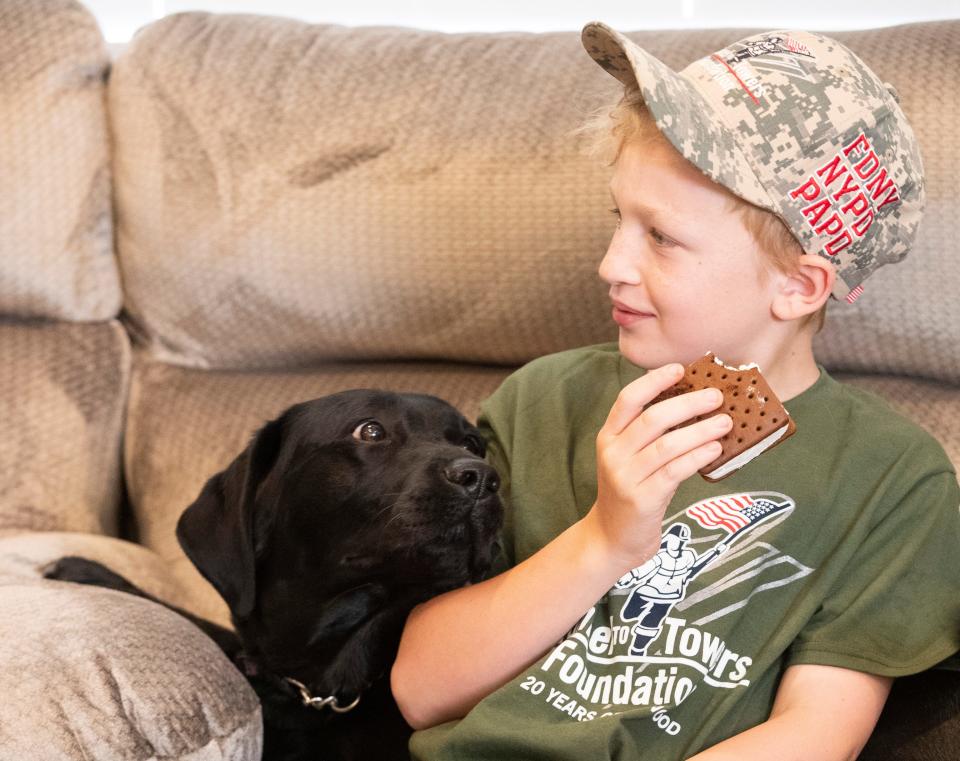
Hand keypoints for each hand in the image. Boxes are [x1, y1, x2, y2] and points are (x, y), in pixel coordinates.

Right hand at [584, 363, 731, 571]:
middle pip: (652, 419)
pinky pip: (675, 471)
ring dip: (700, 430)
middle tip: (717, 396)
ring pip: (667, 444)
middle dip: (688, 403)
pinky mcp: (642, 499)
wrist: (611, 538)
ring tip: (726, 422)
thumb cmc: (629, 492)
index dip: (654, 381)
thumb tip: (694, 405)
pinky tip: (714, 449)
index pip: (628, 399)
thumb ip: (650, 434)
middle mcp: (613, 453)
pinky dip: (697, 456)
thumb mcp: (629, 458)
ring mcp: (626, 477)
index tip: (681, 369)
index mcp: (608, 437)